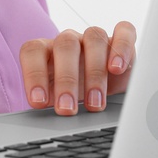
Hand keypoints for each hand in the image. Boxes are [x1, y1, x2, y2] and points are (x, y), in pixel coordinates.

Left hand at [19, 23, 134, 114]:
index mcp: (47, 51)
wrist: (105, 93)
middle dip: (66, 80)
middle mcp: (70, 41)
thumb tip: (47, 125)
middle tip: (67, 109)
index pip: (33, 51)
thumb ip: (51, 104)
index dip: (34, 74)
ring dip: (95, 72)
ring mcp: (95, 38)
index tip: (38, 103)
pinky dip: (122, 47)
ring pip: (94, 38)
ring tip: (95, 103)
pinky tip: (117, 69)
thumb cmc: (76, 96)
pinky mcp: (121, 39)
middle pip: (65, 46)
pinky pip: (124, 32)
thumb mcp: (59, 102)